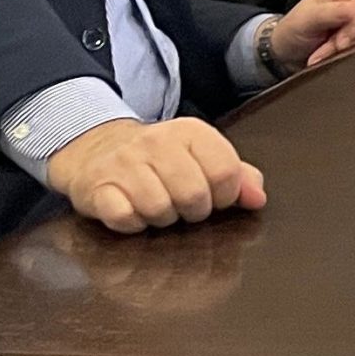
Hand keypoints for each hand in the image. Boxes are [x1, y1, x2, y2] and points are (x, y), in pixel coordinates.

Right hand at [45, 116, 265, 234]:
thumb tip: (257, 198)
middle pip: (194, 195)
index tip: (214, 196)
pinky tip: (132, 211)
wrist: (97, 149)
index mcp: (190, 132)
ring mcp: (124, 164)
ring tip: (157, 205)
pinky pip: (125, 218)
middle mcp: (157, 142)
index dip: (225, 195)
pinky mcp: (98, 187)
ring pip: (160, 209)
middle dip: (193, 211)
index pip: (226, 171)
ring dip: (162, 218)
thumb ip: (238, 175)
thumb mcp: (202, 157)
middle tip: (182, 204)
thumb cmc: (159, 160)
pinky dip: (133, 223)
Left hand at [268, 0, 354, 76]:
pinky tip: (337, 53)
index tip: (340, 42)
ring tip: (330, 49)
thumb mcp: (307, 18)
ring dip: (350, 48)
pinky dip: (353, 54)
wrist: (289, 50)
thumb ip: (331, 12)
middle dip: (351, 40)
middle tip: (331, 45)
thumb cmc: (294, 29)